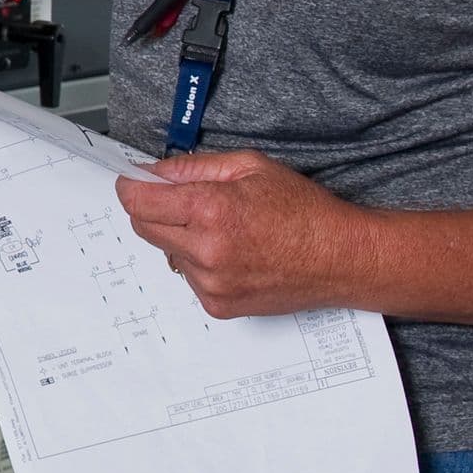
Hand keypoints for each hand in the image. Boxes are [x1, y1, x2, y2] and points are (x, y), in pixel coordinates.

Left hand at [114, 150, 369, 318]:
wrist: (341, 259)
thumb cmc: (304, 212)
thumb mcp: (249, 167)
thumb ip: (193, 167)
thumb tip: (152, 171)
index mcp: (210, 210)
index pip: (138, 200)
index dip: (131, 186)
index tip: (132, 181)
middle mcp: (205, 251)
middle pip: (143, 228)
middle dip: (153, 209)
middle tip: (181, 200)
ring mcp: (210, 283)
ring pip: (167, 253)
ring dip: (180, 238)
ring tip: (223, 230)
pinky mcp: (218, 305)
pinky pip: (188, 278)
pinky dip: (200, 263)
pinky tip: (233, 254)